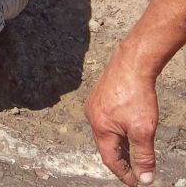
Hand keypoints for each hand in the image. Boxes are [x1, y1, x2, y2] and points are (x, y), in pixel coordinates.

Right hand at [85, 46, 158, 185]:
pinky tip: (128, 129)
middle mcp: (93, 116)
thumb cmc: (136, 94)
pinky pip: (106, 120)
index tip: (136, 182)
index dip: (123, 173)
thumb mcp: (144, 130)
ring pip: (106, 132)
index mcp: (100, 127)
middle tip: (135, 171)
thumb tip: (145, 178)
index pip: (110, 159)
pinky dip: (117, 130)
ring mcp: (94, 104)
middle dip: (120, 160)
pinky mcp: (100, 96)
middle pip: (106, 146)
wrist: (131, 64)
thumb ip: (143, 156)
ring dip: (119, 145)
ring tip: (133, 152)